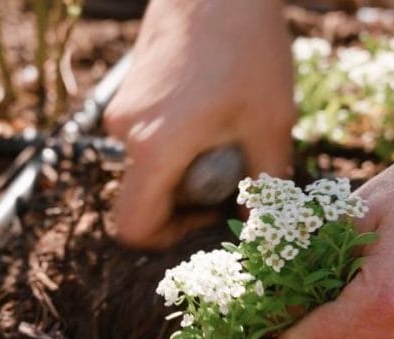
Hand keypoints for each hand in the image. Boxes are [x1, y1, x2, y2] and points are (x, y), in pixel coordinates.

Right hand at [104, 0, 294, 248]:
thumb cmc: (247, 46)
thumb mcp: (271, 123)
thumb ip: (265, 185)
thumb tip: (263, 229)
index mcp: (154, 148)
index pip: (134, 227)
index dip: (168, 237)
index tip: (207, 215)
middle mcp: (126, 132)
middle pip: (143, 195)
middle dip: (185, 197)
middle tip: (231, 171)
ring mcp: (123, 108)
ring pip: (147, 163)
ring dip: (184, 165)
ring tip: (229, 131)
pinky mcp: (130, 89)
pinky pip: (147, 133)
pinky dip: (178, 138)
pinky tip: (216, 107)